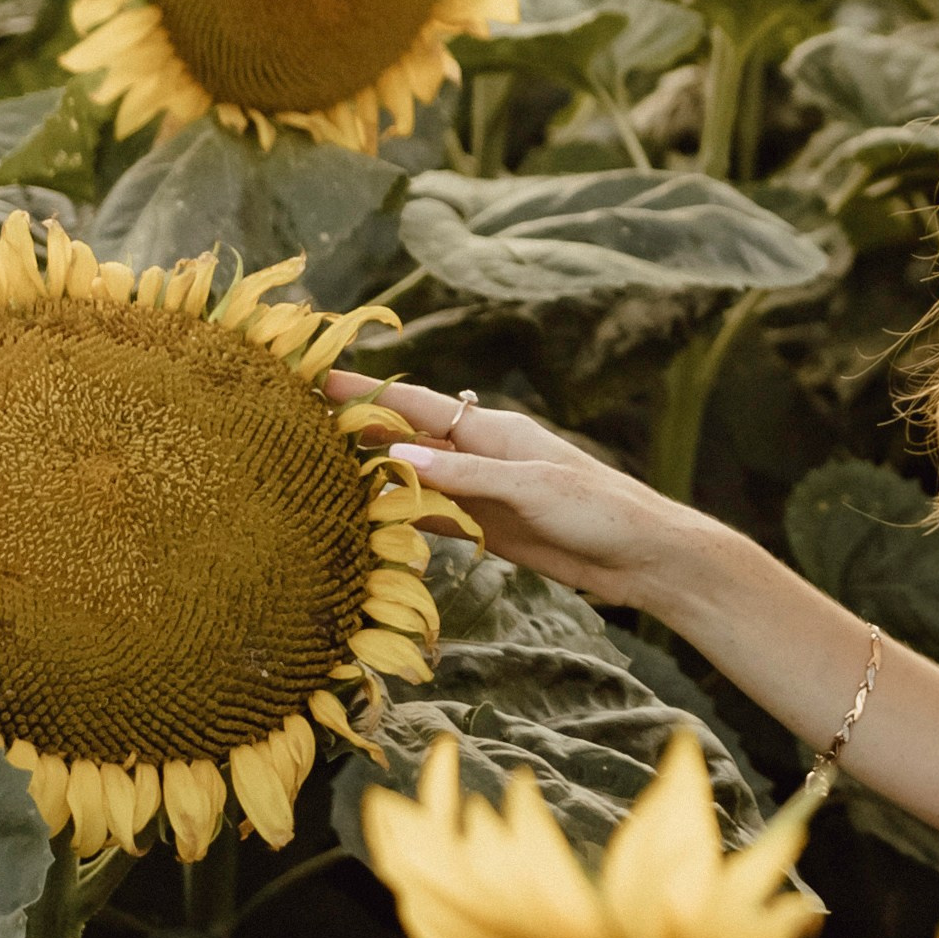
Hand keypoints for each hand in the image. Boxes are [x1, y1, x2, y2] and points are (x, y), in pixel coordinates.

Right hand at [326, 374, 703, 613]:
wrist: (641, 558)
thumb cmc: (598, 510)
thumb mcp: (529, 488)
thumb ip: (464, 475)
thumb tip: (395, 455)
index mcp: (494, 432)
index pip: (418, 406)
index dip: (369, 393)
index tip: (318, 379)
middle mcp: (482, 456)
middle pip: (409, 440)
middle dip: (359, 431)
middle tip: (297, 429)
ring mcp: (482, 494)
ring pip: (415, 480)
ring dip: (374, 477)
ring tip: (316, 473)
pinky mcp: (488, 529)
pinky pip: (434, 517)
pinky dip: (401, 517)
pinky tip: (366, 522)